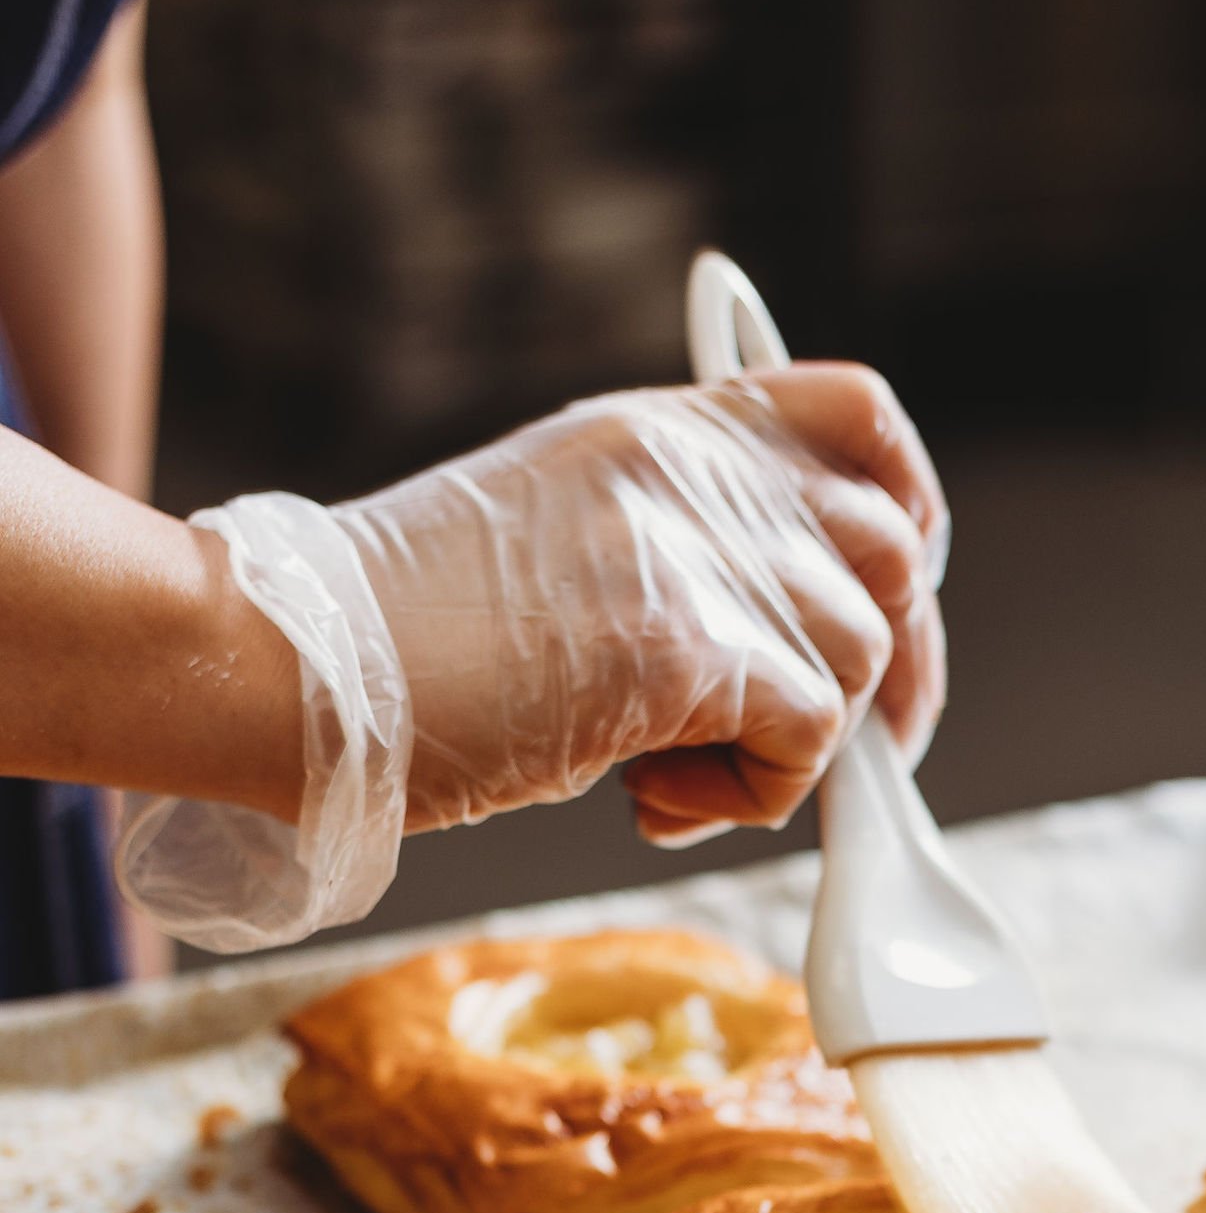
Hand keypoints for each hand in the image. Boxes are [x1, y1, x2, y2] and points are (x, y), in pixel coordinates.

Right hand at [333, 365, 948, 844]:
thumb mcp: (561, 538)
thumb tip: (792, 650)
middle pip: (889, 556)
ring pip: (857, 661)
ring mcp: (691, 548)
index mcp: (662, 431)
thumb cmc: (400, 636)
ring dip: (789, 752)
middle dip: (887, 675)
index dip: (910, 504)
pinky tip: (656, 798)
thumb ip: (678, 554)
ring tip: (669, 779)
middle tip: (813, 752)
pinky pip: (809, 739)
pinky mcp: (683, 644)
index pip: (856, 413)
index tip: (897, 592)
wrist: (289, 662)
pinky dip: (754, 796)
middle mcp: (692, 472)